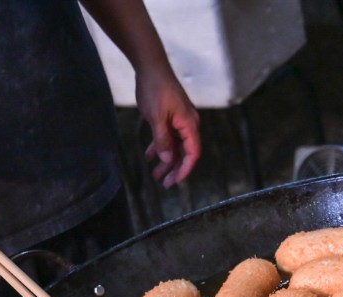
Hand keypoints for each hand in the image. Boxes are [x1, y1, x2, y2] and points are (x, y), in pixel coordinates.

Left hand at [136, 72, 199, 187]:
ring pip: (175, 146)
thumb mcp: (156, 117)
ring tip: (155, 175)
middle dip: (174, 169)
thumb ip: (163, 140)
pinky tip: (150, 156)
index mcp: (189, 124)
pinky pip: (168, 137)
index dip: (185, 169)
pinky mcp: (170, 117)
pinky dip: (160, 147)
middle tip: (164, 184)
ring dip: (166, 161)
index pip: (193, 153)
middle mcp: (188, 124)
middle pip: (184, 153)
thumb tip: (168, 159)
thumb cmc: (155, 89)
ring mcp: (179, 120)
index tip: (175, 181)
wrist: (150, 66)